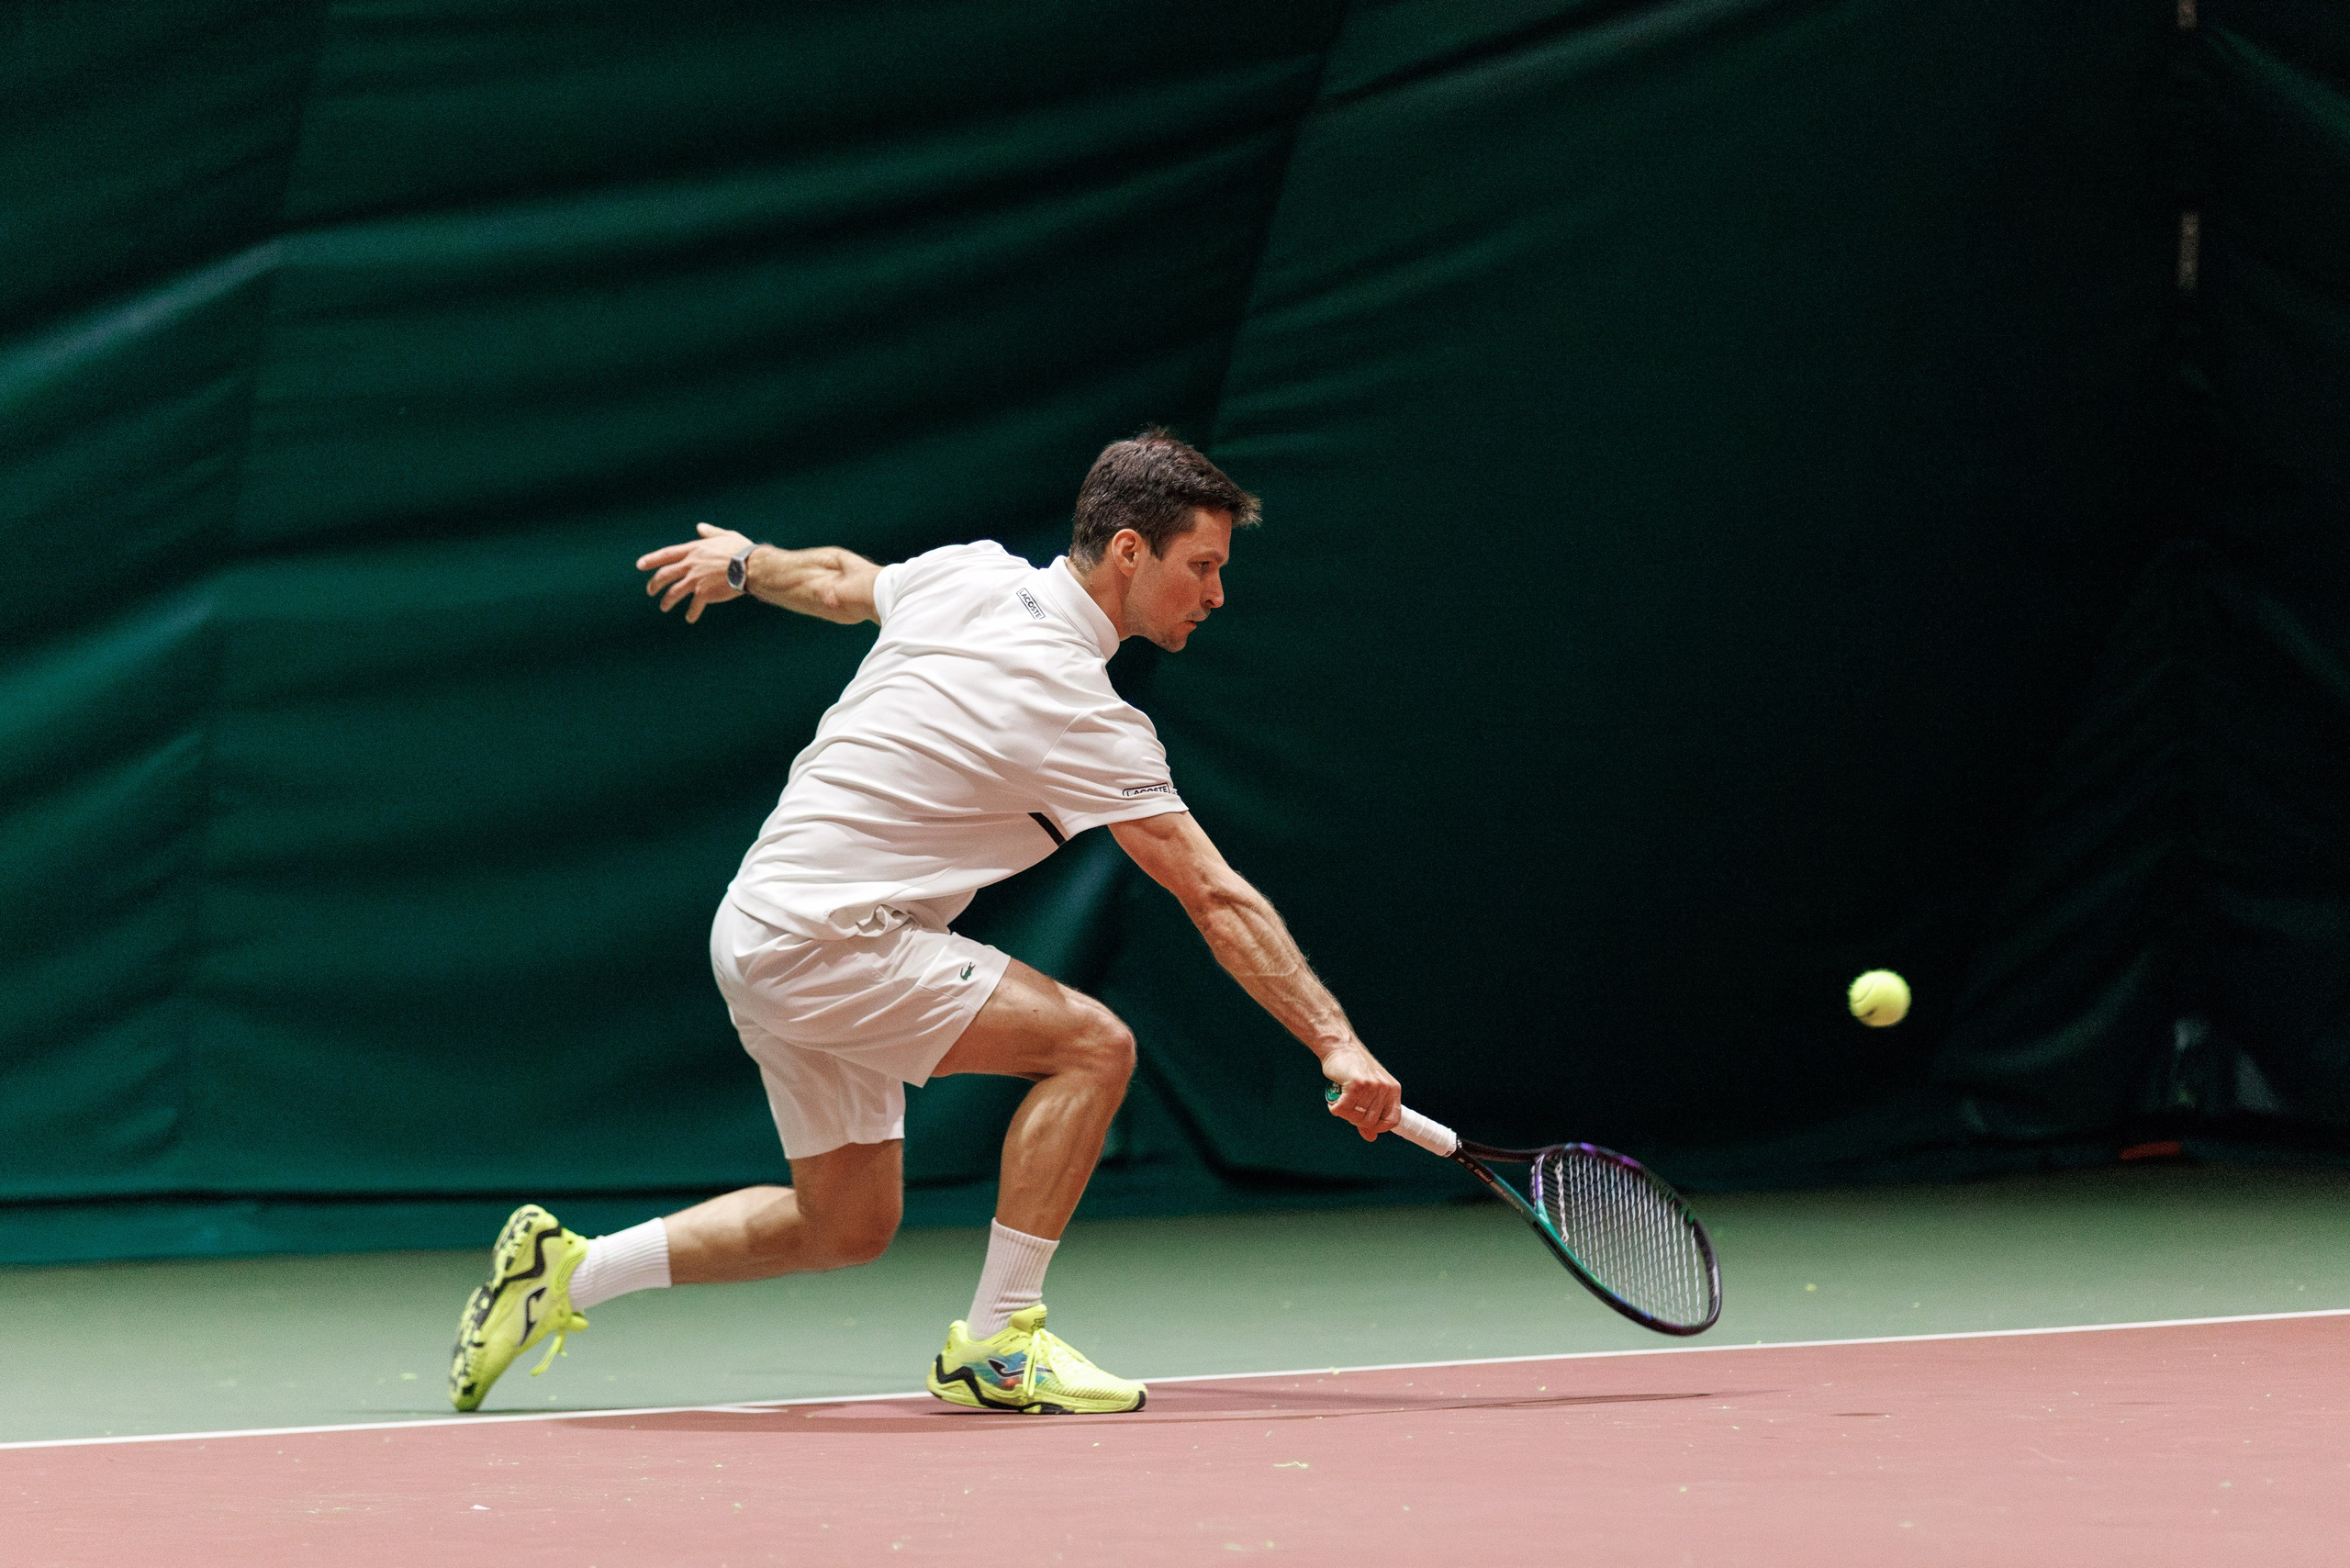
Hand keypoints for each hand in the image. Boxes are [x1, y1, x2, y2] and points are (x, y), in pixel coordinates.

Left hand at [636, 523, 751, 622]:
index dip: (651, 560)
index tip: (639, 565)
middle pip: (664, 575)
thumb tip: (700, 527)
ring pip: (673, 592)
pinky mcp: (704, 593)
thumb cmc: (742, 550)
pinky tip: (690, 618)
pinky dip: (691, 613)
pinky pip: (694, 606)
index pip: (666, 554)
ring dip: (667, 601)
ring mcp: (695, 580)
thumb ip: (711, 532)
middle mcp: (690, 564)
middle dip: (654, 584)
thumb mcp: (726, 536)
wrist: (751, 566)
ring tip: (664, 607)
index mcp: (694, 549)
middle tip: (650, 591)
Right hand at [1321, 1043, 1400, 1141]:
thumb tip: (1371, 1137)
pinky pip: (1343, 1109)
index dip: (1379, 1127)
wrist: (1340, 1046)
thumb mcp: (1368, 1092)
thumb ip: (1369, 1114)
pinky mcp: (1356, 1084)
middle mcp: (1385, 1088)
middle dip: (1354, 1118)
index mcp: (1393, 1090)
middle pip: (1370, 1121)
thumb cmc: (1353, 1068)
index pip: (1393, 1120)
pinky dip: (1335, 1106)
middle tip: (1346, 1106)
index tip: (1366, 1125)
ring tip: (1340, 1098)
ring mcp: (1372, 1086)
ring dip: (1343, 1111)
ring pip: (1356, 1117)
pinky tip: (1334, 1098)